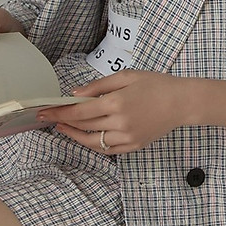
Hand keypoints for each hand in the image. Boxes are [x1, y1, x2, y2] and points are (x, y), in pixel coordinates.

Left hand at [36, 69, 187, 153]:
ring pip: (92, 142)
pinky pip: (107, 150)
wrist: (182, 102)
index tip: (44, 111)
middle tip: (48, 117)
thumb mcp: (126, 76)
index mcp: (117, 103)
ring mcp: (127, 137)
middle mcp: (120, 123)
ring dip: (74, 136)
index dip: (59, 112)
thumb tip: (76, 94)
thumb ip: (99, 85)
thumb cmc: (156, 84)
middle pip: (83, 126)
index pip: (80, 111)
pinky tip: (85, 136)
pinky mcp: (134, 146)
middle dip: (63, 122)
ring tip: (64, 128)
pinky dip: (93, 144)